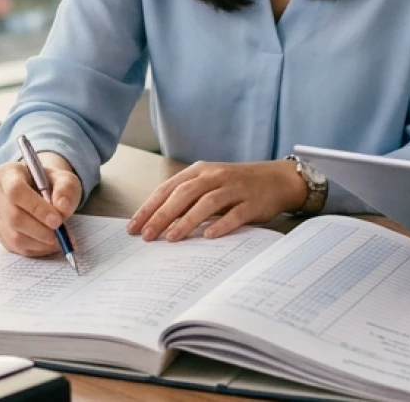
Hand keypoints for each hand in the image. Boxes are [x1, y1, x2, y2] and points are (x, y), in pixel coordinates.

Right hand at [0, 152, 82, 256]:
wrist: (41, 190)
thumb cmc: (50, 183)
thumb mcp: (64, 178)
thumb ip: (66, 188)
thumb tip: (62, 206)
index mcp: (8, 173)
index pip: (16, 190)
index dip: (36, 207)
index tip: (57, 220)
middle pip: (13, 216)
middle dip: (40, 229)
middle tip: (60, 233)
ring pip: (13, 236)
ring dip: (39, 242)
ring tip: (58, 240)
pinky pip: (15, 247)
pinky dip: (35, 249)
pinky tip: (49, 244)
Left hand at [127, 160, 307, 241]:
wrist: (276, 179)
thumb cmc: (235, 185)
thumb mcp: (209, 184)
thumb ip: (186, 198)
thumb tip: (156, 221)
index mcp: (200, 171)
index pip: (168, 188)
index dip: (150, 207)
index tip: (133, 227)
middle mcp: (215, 176)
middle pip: (183, 194)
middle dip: (162, 215)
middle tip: (147, 235)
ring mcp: (234, 188)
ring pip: (207, 203)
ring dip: (187, 221)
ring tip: (171, 238)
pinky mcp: (252, 202)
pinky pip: (235, 214)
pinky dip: (221, 224)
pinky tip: (209, 236)